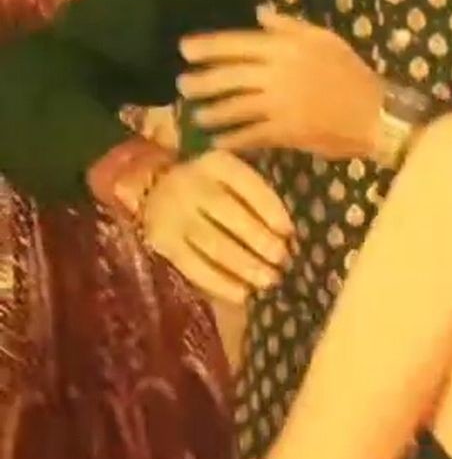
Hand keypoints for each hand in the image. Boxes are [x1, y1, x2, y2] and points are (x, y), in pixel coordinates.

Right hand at [142, 151, 293, 305]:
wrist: (154, 188)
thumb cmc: (210, 186)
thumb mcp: (232, 177)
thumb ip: (257, 197)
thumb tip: (288, 235)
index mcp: (216, 164)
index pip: (248, 184)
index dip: (271, 209)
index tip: (290, 232)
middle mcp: (191, 184)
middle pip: (229, 214)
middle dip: (260, 240)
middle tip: (282, 260)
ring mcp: (173, 215)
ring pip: (213, 243)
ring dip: (245, 265)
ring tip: (269, 280)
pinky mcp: (162, 242)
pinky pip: (194, 266)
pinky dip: (221, 283)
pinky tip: (243, 295)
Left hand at [178, 8, 382, 159]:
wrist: (375, 113)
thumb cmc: (350, 73)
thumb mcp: (324, 39)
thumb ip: (289, 27)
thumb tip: (259, 15)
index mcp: (286, 47)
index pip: (237, 43)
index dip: (207, 47)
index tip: (184, 50)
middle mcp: (277, 74)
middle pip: (228, 76)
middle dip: (201, 81)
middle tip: (182, 85)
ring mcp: (280, 105)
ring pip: (235, 107)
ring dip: (211, 112)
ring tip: (196, 115)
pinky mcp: (285, 132)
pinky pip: (251, 135)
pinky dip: (232, 139)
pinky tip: (218, 141)